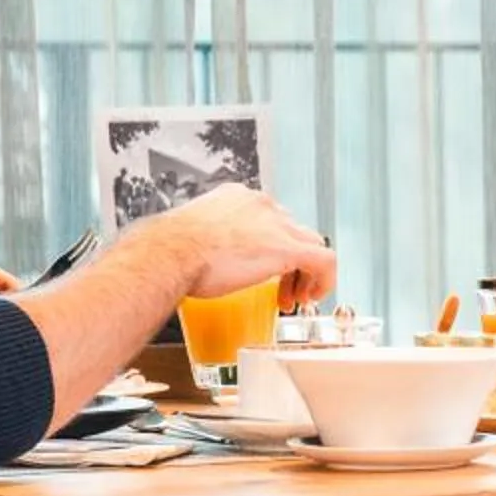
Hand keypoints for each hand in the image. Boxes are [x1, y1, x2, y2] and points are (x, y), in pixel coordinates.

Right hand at [171, 183, 337, 311]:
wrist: (170, 254)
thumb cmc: (170, 252)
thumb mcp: (190, 239)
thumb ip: (205, 243)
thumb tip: (198, 264)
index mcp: (235, 198)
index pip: (268, 219)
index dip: (270, 248)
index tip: (263, 271)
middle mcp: (260, 204)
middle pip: (291, 231)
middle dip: (289, 263)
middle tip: (281, 289)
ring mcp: (275, 223)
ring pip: (310, 243)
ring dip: (306, 273)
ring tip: (295, 297)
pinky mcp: (287, 247)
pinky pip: (323, 260)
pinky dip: (325, 279)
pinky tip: (313, 296)